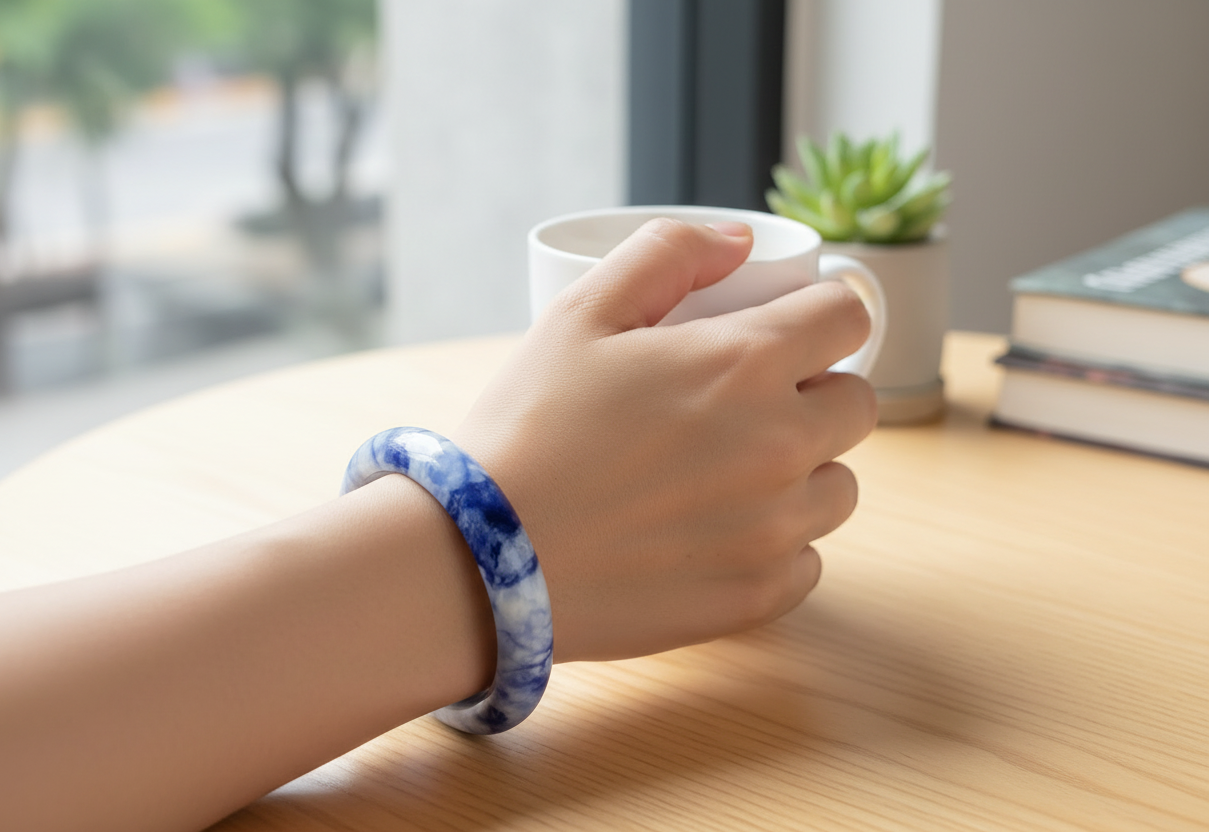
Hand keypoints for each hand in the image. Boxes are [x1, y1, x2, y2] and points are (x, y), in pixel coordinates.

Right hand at [456, 219, 876, 662]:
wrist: (480, 560)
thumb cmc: (527, 429)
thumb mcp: (579, 313)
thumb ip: (666, 254)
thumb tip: (741, 242)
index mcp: (745, 365)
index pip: (848, 317)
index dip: (824, 314)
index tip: (793, 328)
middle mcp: (780, 447)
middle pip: (857, 404)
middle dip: (818, 392)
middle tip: (748, 404)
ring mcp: (774, 530)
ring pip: (839, 487)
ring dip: (804, 472)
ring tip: (730, 475)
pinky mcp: (755, 596)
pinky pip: (806, 562)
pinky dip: (775, 545)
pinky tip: (715, 535)